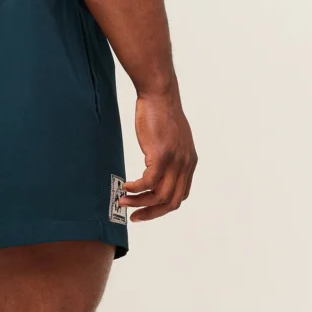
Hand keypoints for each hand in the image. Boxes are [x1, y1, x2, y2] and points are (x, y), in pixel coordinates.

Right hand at [120, 93, 197, 221]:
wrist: (159, 94)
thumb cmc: (160, 114)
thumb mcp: (171, 140)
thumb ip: (168, 158)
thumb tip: (156, 171)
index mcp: (189, 163)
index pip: (179, 196)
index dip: (161, 208)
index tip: (144, 210)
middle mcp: (185, 164)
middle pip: (171, 202)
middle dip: (151, 213)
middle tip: (133, 217)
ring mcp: (175, 160)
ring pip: (159, 195)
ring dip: (139, 202)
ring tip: (123, 201)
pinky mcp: (162, 154)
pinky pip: (148, 182)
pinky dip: (135, 189)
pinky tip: (124, 186)